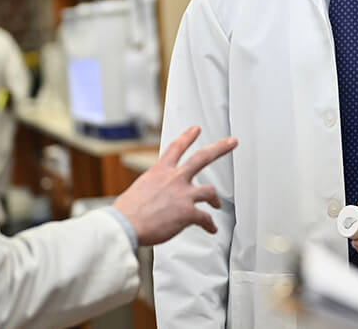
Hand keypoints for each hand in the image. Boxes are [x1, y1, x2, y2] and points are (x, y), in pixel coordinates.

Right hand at [113, 126, 236, 246]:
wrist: (126, 225)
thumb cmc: (127, 212)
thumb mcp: (139, 189)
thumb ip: (153, 189)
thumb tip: (155, 197)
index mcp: (159, 171)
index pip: (176, 147)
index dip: (187, 137)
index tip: (196, 129)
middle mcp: (174, 178)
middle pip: (202, 158)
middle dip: (220, 148)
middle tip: (232, 142)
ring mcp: (183, 194)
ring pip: (209, 191)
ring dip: (215, 199)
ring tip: (217, 204)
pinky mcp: (187, 213)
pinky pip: (205, 218)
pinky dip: (210, 225)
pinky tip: (212, 229)